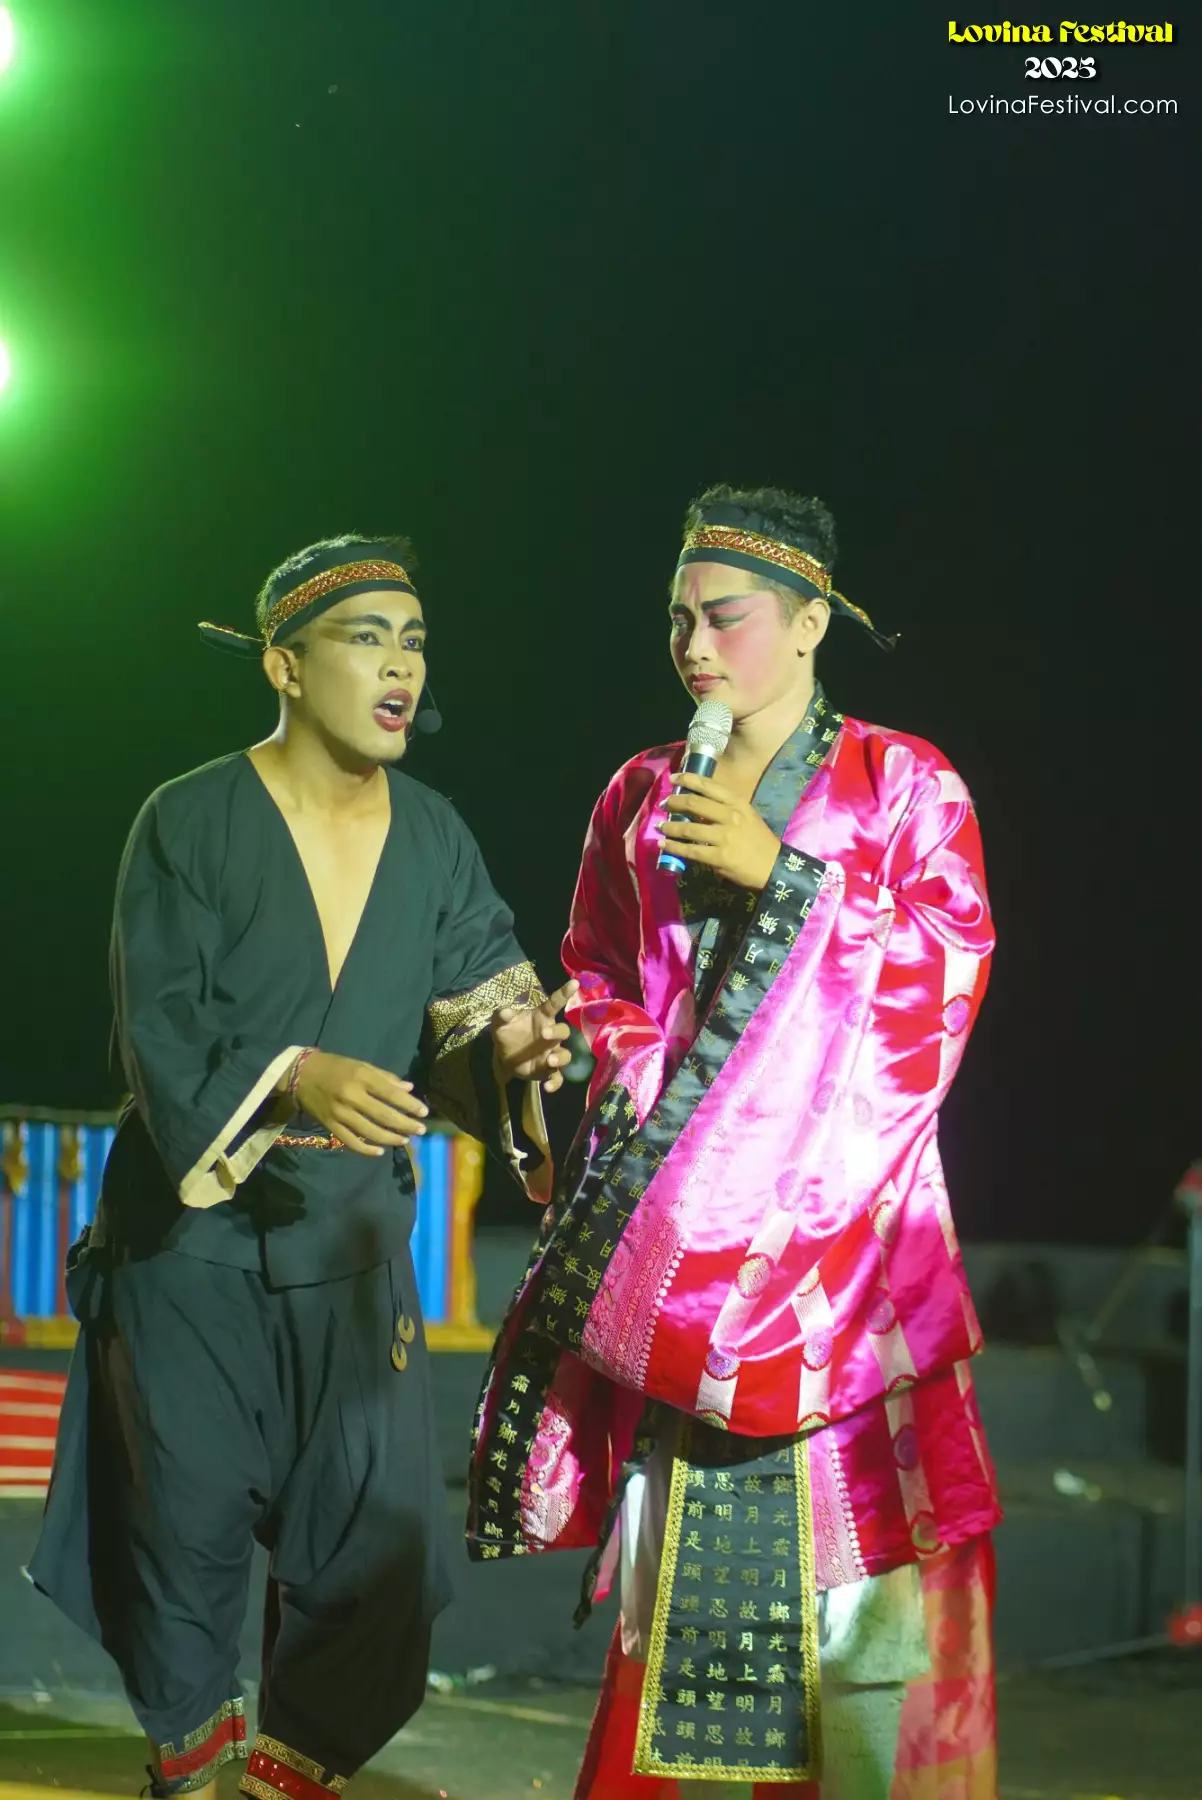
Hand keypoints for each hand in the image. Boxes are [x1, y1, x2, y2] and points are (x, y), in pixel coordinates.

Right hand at [292, 1050, 428, 1157]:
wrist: (299, 1074)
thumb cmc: (335, 1067)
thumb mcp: (361, 1065)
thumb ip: (384, 1077)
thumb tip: (408, 1089)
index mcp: (360, 1077)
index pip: (391, 1094)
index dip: (410, 1104)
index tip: (424, 1112)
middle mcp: (351, 1096)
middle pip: (383, 1115)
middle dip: (405, 1124)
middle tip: (421, 1130)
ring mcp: (340, 1113)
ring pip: (369, 1132)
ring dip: (390, 1138)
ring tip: (405, 1140)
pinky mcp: (330, 1126)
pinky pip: (351, 1142)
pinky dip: (366, 1149)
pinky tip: (380, 1151)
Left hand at [491, 979, 579, 1093]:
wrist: (503, 1055)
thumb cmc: (507, 1033)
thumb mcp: (500, 1022)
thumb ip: (502, 1015)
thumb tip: (506, 1012)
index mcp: (542, 1018)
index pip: (555, 1003)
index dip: (564, 993)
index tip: (574, 983)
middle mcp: (551, 1035)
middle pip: (564, 1032)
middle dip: (557, 1032)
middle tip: (546, 1034)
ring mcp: (551, 1053)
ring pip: (565, 1055)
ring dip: (560, 1058)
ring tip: (550, 1061)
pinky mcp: (547, 1071)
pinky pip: (558, 1077)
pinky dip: (555, 1083)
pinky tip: (547, 1088)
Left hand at [659, 773, 781, 890]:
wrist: (773, 866)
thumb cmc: (758, 840)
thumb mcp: (747, 815)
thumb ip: (725, 809)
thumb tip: (696, 807)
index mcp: (738, 803)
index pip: (709, 786)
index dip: (688, 779)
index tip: (673, 778)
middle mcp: (730, 816)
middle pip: (694, 804)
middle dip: (674, 802)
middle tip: (664, 804)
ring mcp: (724, 837)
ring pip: (688, 828)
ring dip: (670, 826)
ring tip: (660, 826)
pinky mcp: (719, 857)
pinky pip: (690, 850)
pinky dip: (674, 847)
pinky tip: (664, 845)